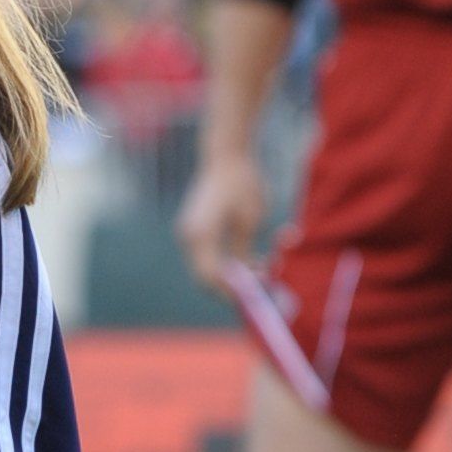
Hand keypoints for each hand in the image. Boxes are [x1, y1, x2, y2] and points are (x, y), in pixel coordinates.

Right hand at [177, 143, 265, 294]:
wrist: (226, 155)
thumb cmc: (241, 182)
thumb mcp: (249, 220)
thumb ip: (243, 252)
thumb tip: (247, 279)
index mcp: (199, 235)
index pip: (210, 276)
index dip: (232, 291)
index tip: (257, 296)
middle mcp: (188, 237)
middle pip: (206, 277)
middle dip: (233, 286)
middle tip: (262, 285)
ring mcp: (189, 233)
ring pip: (208, 269)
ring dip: (233, 275)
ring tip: (262, 269)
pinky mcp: (195, 230)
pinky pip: (209, 257)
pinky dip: (228, 264)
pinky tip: (252, 260)